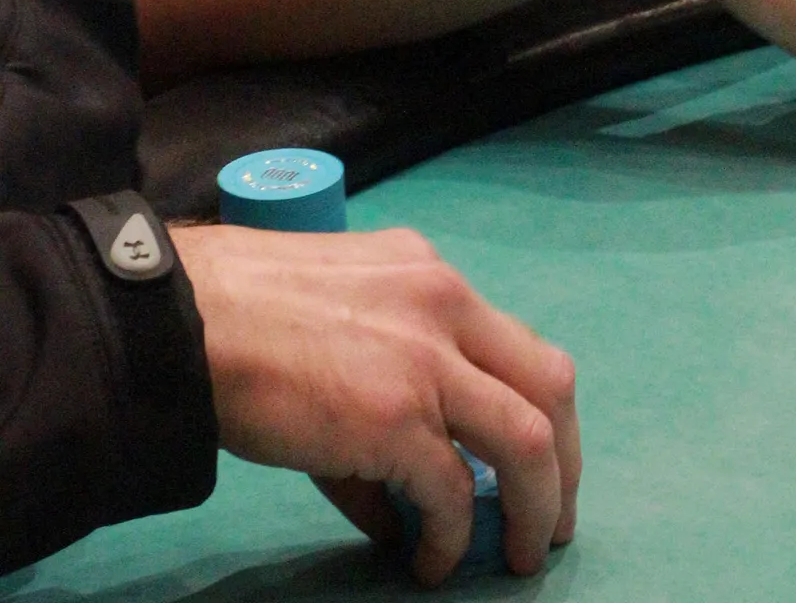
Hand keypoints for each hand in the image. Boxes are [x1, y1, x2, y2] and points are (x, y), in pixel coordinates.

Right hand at [171, 223, 578, 585]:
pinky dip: (452, 537)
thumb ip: (382, 393)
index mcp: (431, 277)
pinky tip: (430, 563)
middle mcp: (447, 306)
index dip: (535, 409)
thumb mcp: (333, 322)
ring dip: (538, 506)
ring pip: (531, 440)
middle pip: (552, 384)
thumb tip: (400, 508)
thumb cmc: (241, 318)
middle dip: (565, 461)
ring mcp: (428, 360)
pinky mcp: (397, 418)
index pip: (515, 343)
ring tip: (523, 552)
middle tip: (552, 515)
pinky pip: (454, 494)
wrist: (187, 320)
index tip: (532, 463)